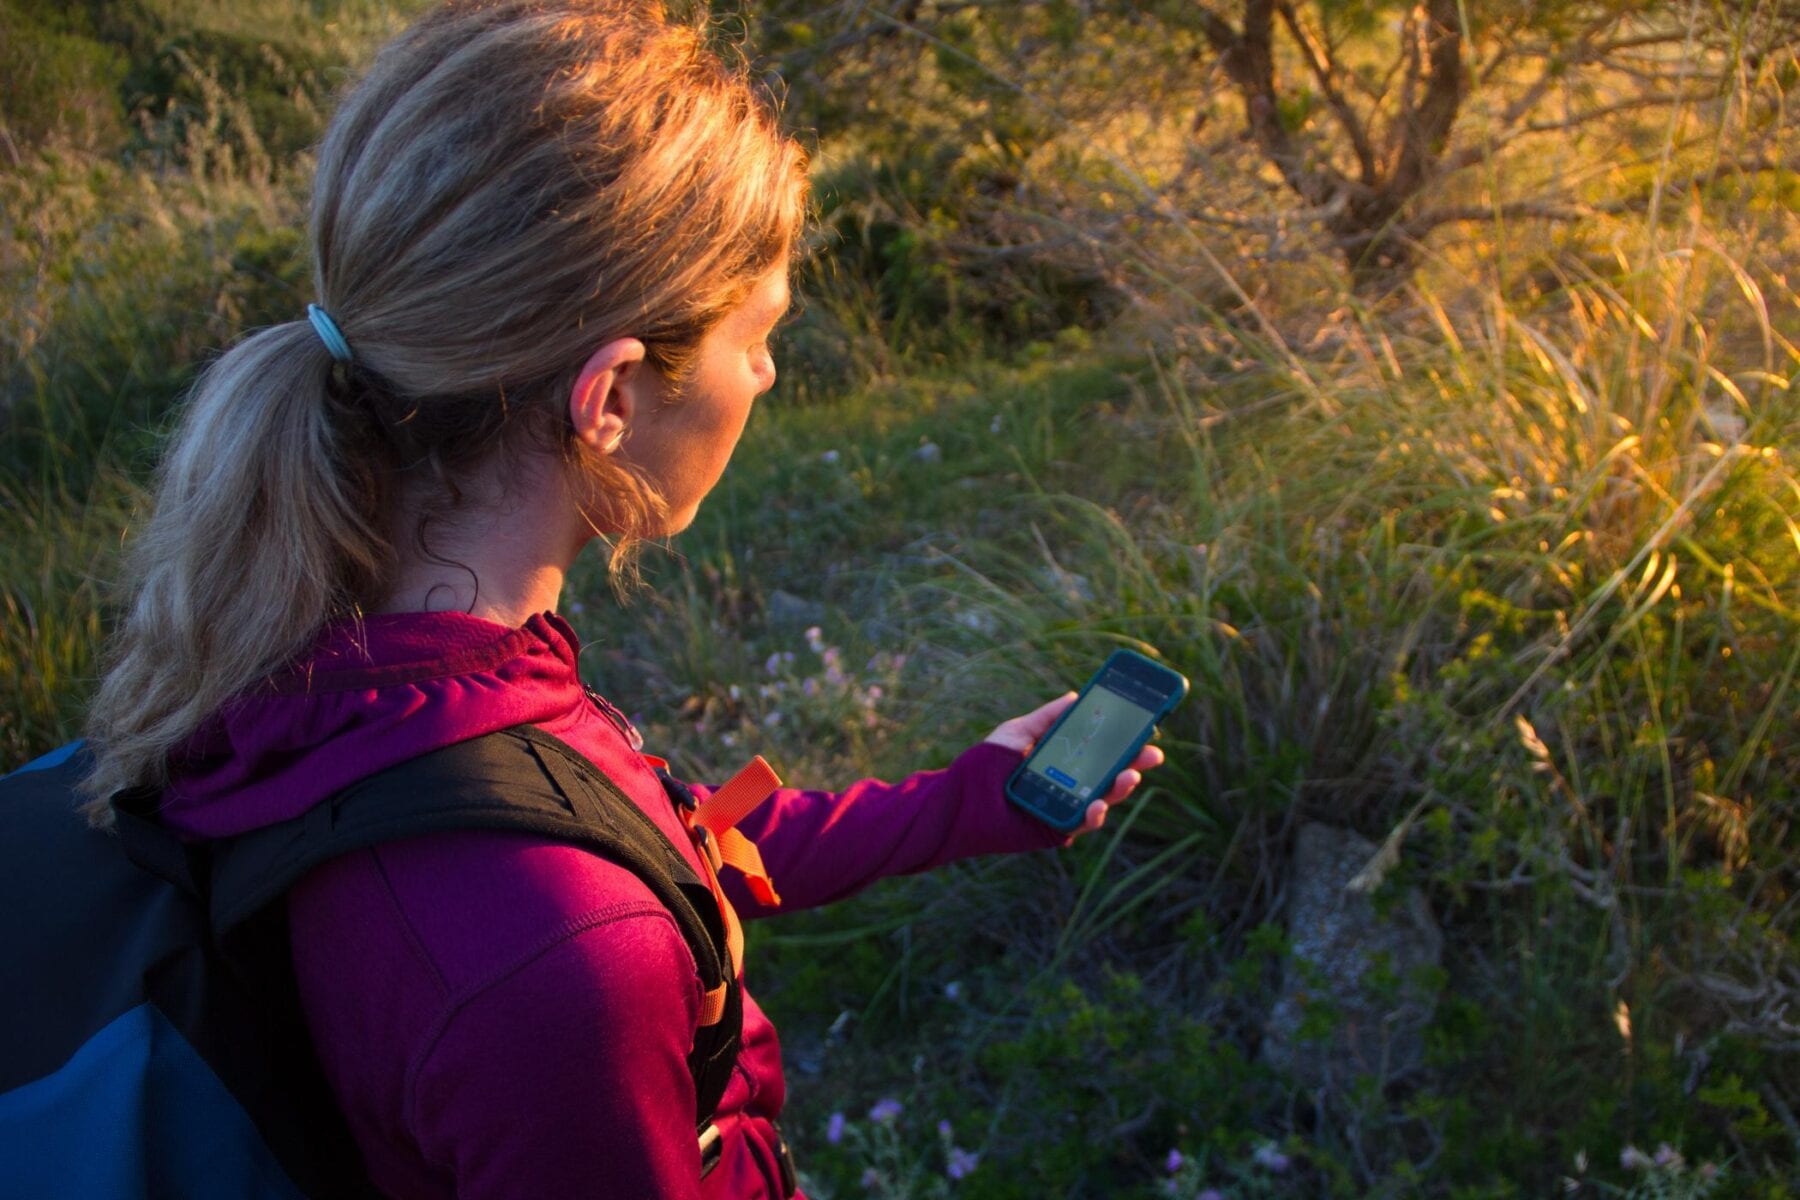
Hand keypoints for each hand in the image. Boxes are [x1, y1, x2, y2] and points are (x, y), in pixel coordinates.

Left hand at [985, 693, 1165, 836]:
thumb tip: (1076, 696)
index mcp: (1063, 760)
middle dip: (1134, 764)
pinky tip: (1098, 803)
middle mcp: (1069, 784)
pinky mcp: (1055, 829)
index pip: (1101, 750)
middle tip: (1153, 753)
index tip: (1146, 727)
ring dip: (1121, 788)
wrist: (958, 797)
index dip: (1124, 741)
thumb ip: (1047, 718)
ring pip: (1103, 800)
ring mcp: (1065, 807)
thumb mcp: (1019, 732)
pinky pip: (1081, 823)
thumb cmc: (984, 764)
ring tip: (1130, 776)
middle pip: (1110, 774)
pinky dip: (1094, 814)